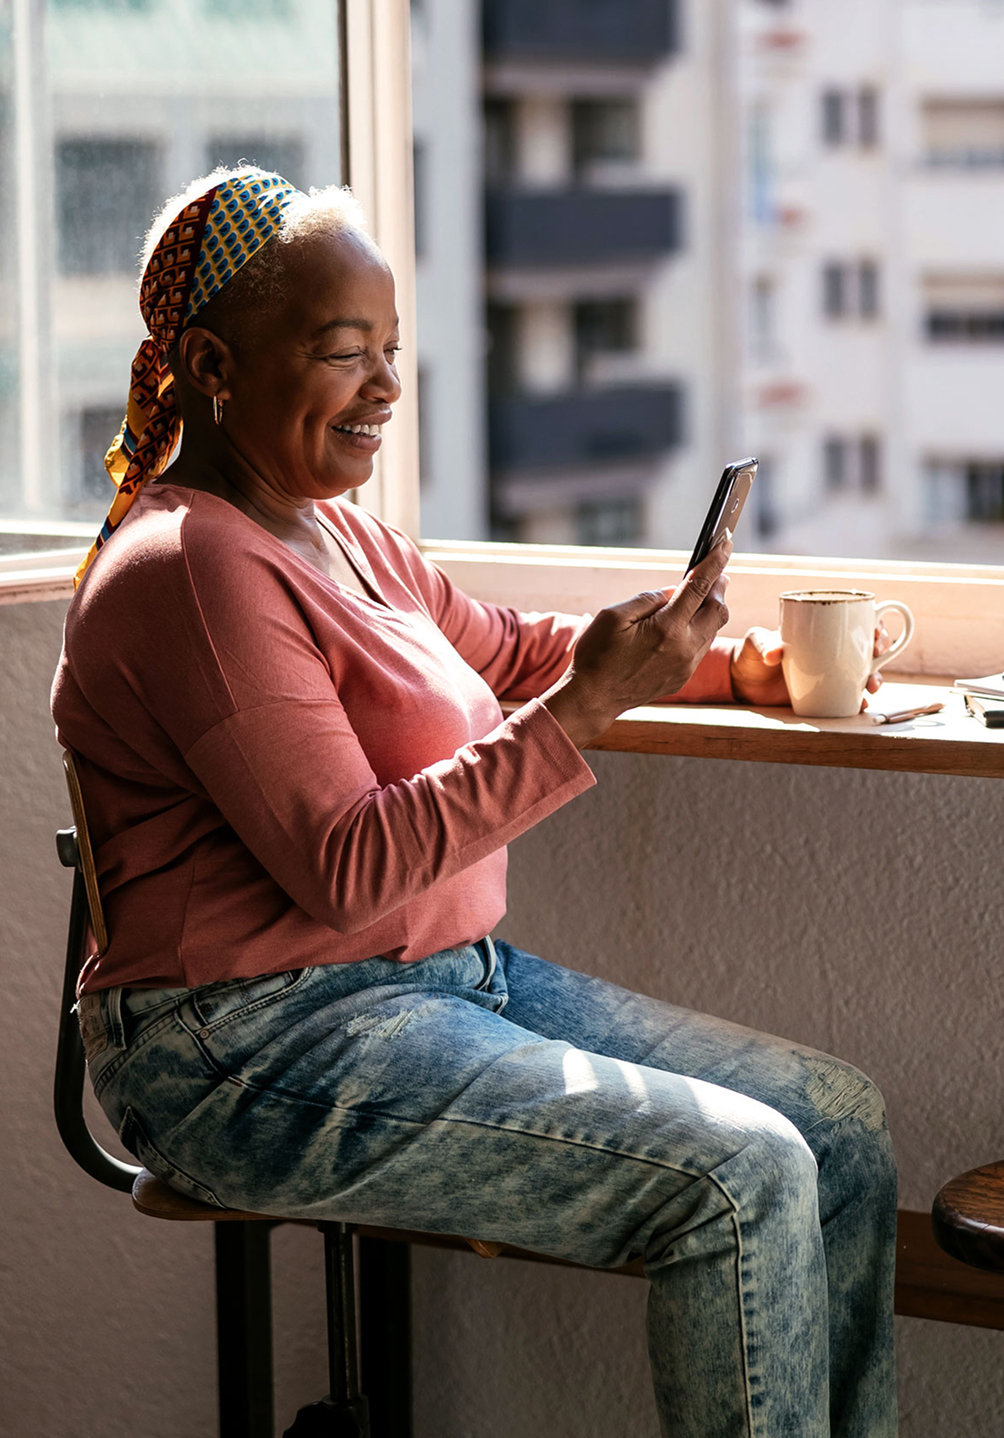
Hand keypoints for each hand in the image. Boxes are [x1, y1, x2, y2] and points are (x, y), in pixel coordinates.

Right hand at [544, 539, 731, 745]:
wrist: (593, 699)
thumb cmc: (597, 655)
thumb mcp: (614, 616)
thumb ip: (649, 599)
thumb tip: (674, 591)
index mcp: (667, 628)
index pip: (700, 587)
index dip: (715, 562)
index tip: (725, 543)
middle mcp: (684, 648)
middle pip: (718, 610)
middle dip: (719, 587)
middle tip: (715, 573)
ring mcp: (686, 666)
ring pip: (713, 630)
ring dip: (709, 610)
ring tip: (696, 598)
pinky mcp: (682, 677)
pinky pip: (701, 648)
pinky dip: (699, 630)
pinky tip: (682, 626)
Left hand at [729, 622, 892, 708]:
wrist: (744, 681)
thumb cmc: (751, 653)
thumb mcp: (755, 643)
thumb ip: (764, 645)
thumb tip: (774, 655)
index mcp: (821, 630)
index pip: (855, 622)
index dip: (874, 624)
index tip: (876, 631)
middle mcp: (833, 651)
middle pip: (868, 646)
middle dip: (881, 649)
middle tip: (876, 655)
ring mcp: (831, 673)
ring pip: (864, 672)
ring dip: (875, 678)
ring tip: (870, 686)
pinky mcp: (826, 694)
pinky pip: (849, 697)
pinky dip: (858, 701)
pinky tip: (860, 704)